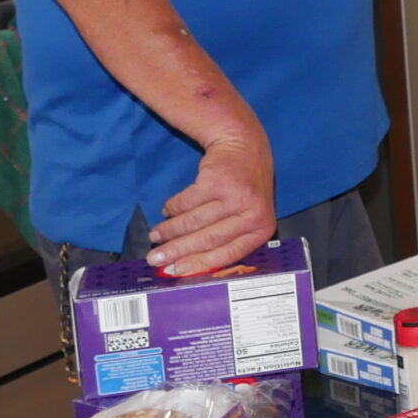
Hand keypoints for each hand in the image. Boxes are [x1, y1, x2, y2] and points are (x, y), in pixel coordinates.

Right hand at [146, 132, 276, 276]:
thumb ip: (227, 239)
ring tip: (155, 236)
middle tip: (155, 258)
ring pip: (194, 221)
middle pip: (208, 239)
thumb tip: (188, 265)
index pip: (228, 253)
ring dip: (170, 230)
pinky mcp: (217, 181)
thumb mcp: (246, 216)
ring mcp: (236, 196)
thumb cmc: (245, 188)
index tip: (175, 271)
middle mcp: (252, 213)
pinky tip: (167, 211)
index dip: (198, 265)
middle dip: (177, 251)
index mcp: (262, 228)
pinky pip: (187, 201)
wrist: (246, 145)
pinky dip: (173, 208)